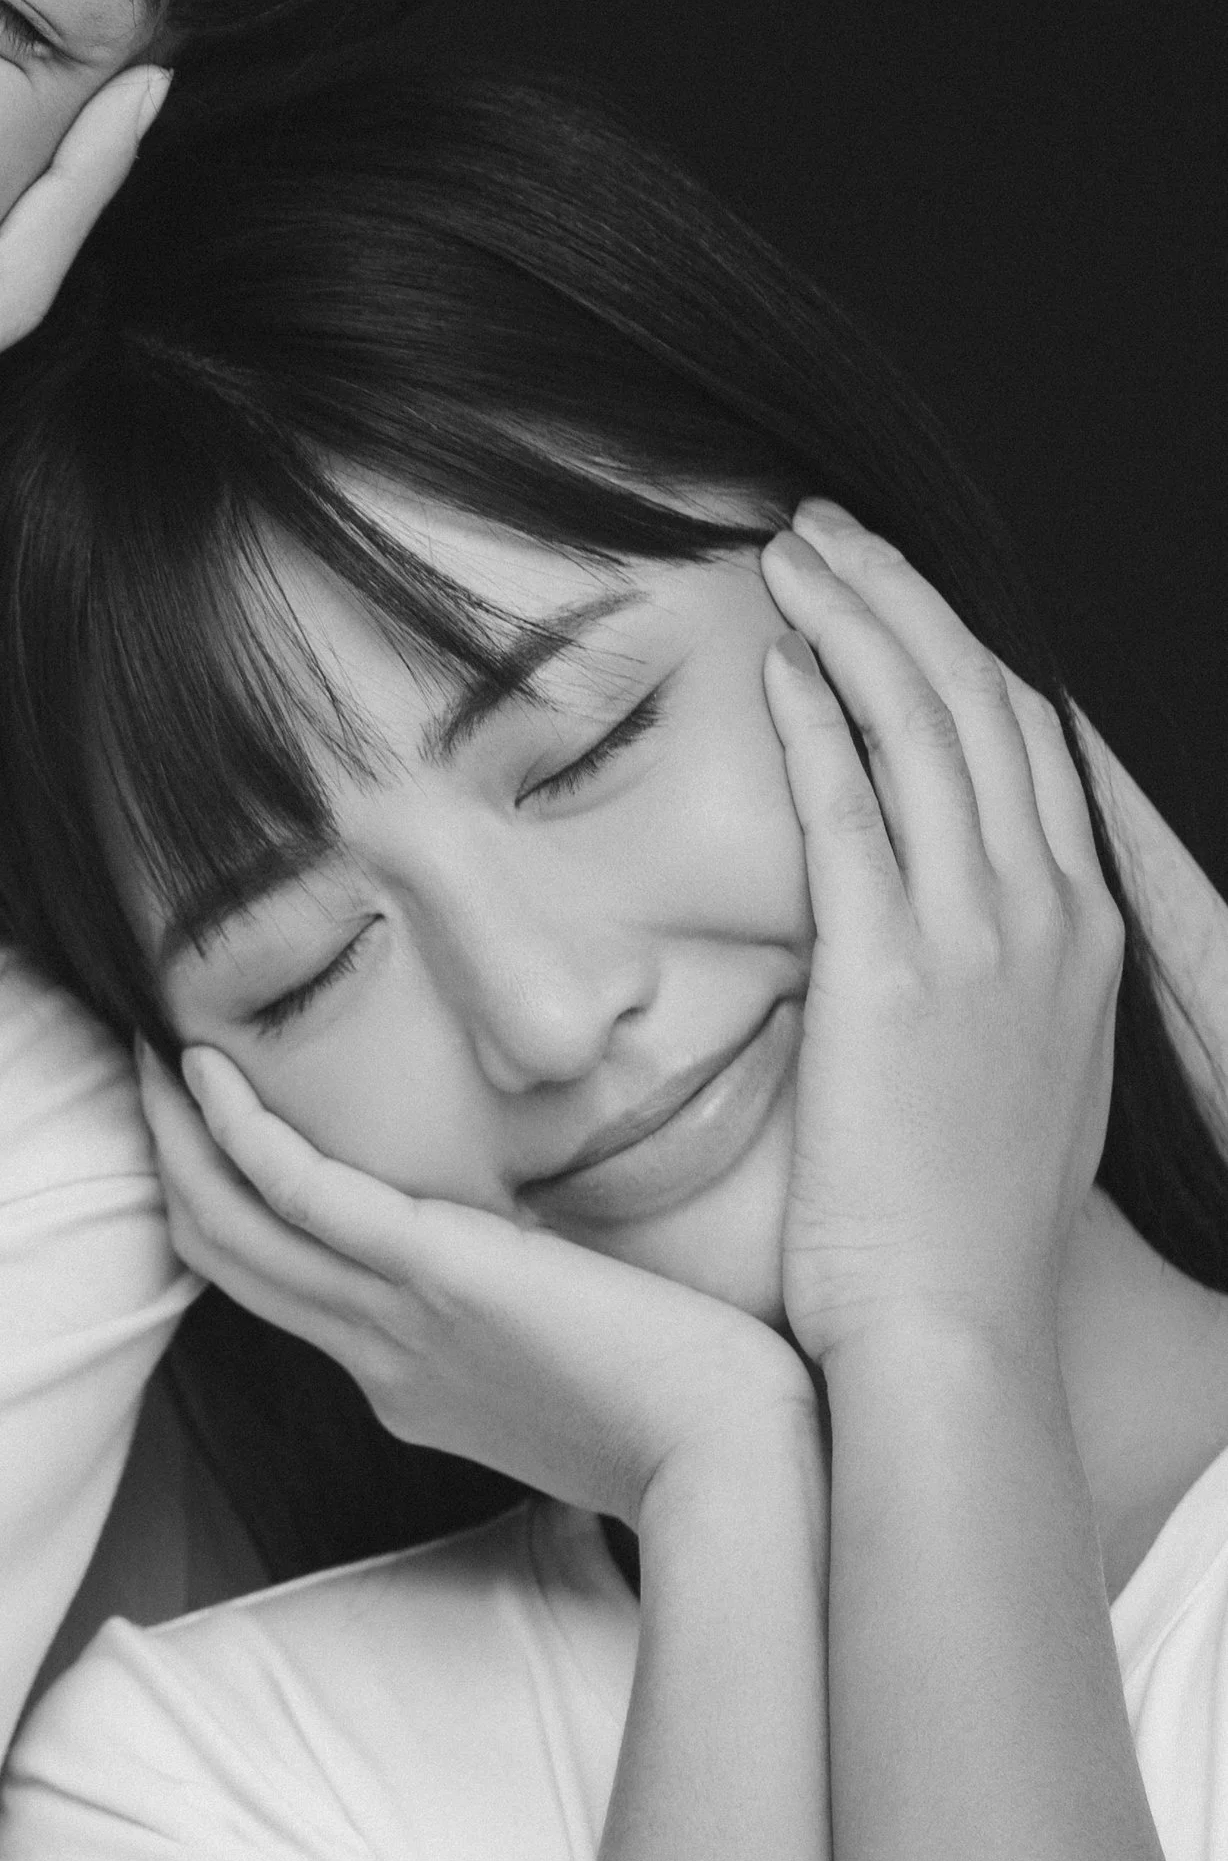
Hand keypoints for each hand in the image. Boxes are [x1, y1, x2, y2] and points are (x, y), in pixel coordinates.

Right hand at [150, 1045, 813, 1527]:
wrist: (734, 1466)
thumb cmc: (696, 1422)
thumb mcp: (584, 1384)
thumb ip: (534, 1339)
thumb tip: (546, 1279)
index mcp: (412, 1386)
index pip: (292, 1299)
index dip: (236, 1221)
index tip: (219, 1145)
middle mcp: (380, 1361)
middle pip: (234, 1265)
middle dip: (179, 1172)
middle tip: (150, 1086)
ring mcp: (396, 1324)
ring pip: (236, 1232)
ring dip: (183, 1142)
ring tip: (154, 1062)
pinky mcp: (435, 1275)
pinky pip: (302, 1198)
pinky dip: (241, 1134)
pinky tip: (209, 1075)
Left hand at [759, 501, 1123, 1369]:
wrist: (956, 1332)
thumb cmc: (963, 1236)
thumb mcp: (1016, 1088)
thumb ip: (989, 994)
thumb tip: (932, 949)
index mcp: (1084, 940)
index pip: (1034, 748)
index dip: (963, 651)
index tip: (899, 592)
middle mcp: (1048, 919)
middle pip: (985, 705)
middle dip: (903, 598)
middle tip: (826, 529)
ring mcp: (979, 941)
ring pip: (927, 730)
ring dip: (856, 624)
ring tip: (789, 554)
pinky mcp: (892, 976)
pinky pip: (854, 815)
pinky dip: (820, 726)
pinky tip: (778, 664)